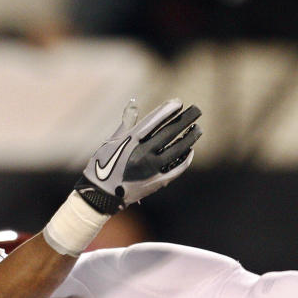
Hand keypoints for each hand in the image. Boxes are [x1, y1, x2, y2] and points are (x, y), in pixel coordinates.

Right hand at [75, 98, 201, 213]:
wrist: (101, 195)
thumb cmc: (103, 165)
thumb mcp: (110, 142)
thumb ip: (126, 122)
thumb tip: (134, 101)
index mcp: (130, 142)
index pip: (155, 120)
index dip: (168, 110)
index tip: (179, 102)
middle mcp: (143, 154)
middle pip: (170, 131)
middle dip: (186, 119)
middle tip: (196, 110)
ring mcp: (152, 168)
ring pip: (178, 148)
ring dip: (190, 137)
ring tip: (197, 129)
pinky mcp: (157, 181)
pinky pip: (177, 167)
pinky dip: (185, 158)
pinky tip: (190, 150)